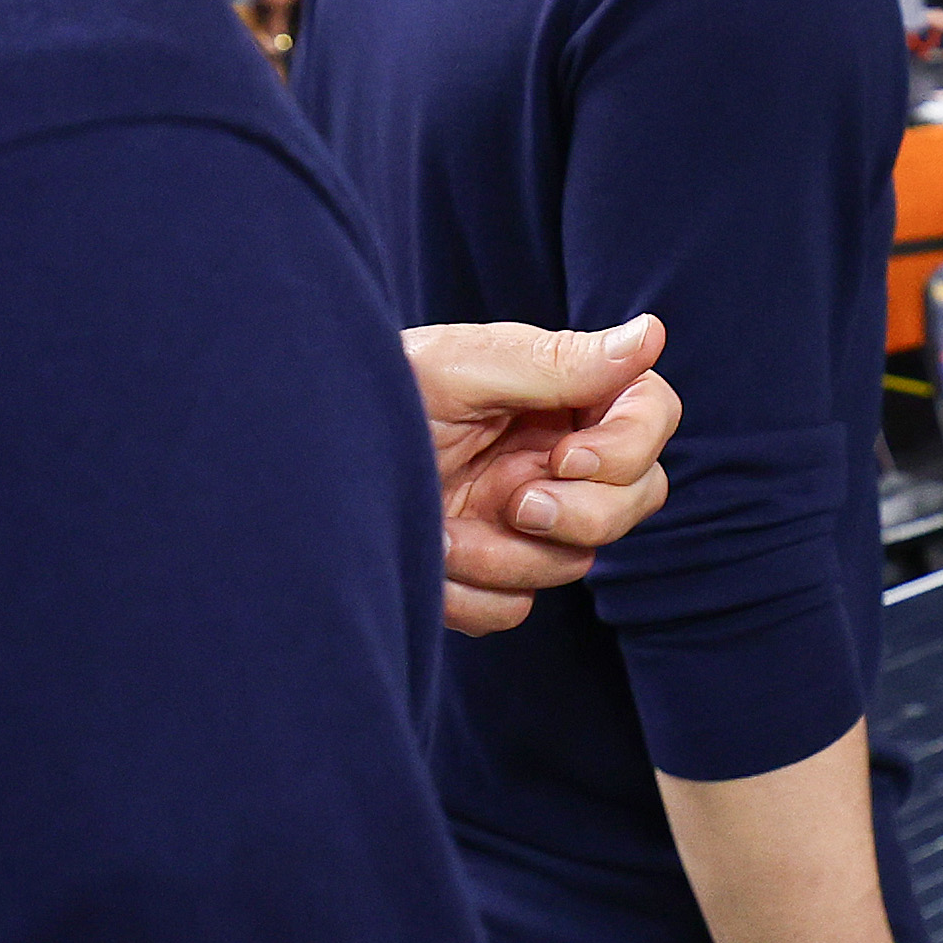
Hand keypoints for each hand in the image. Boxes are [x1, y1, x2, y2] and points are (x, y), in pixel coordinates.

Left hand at [401, 318, 676, 635]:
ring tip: (439, 526)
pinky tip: (426, 558)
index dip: (628, 447)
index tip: (565, 456)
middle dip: (581, 512)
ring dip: (504, 553)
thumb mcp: (460, 367)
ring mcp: (522, 521)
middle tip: (513, 503)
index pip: (651, 416)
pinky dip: (467, 592)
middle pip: (636, 499)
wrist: (290, 464)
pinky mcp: (485, 575)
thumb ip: (557, 363)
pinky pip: (512, 608)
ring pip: (575, 563)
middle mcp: (552, 457)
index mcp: (558, 394)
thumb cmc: (372, 390)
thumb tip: (653, 334)